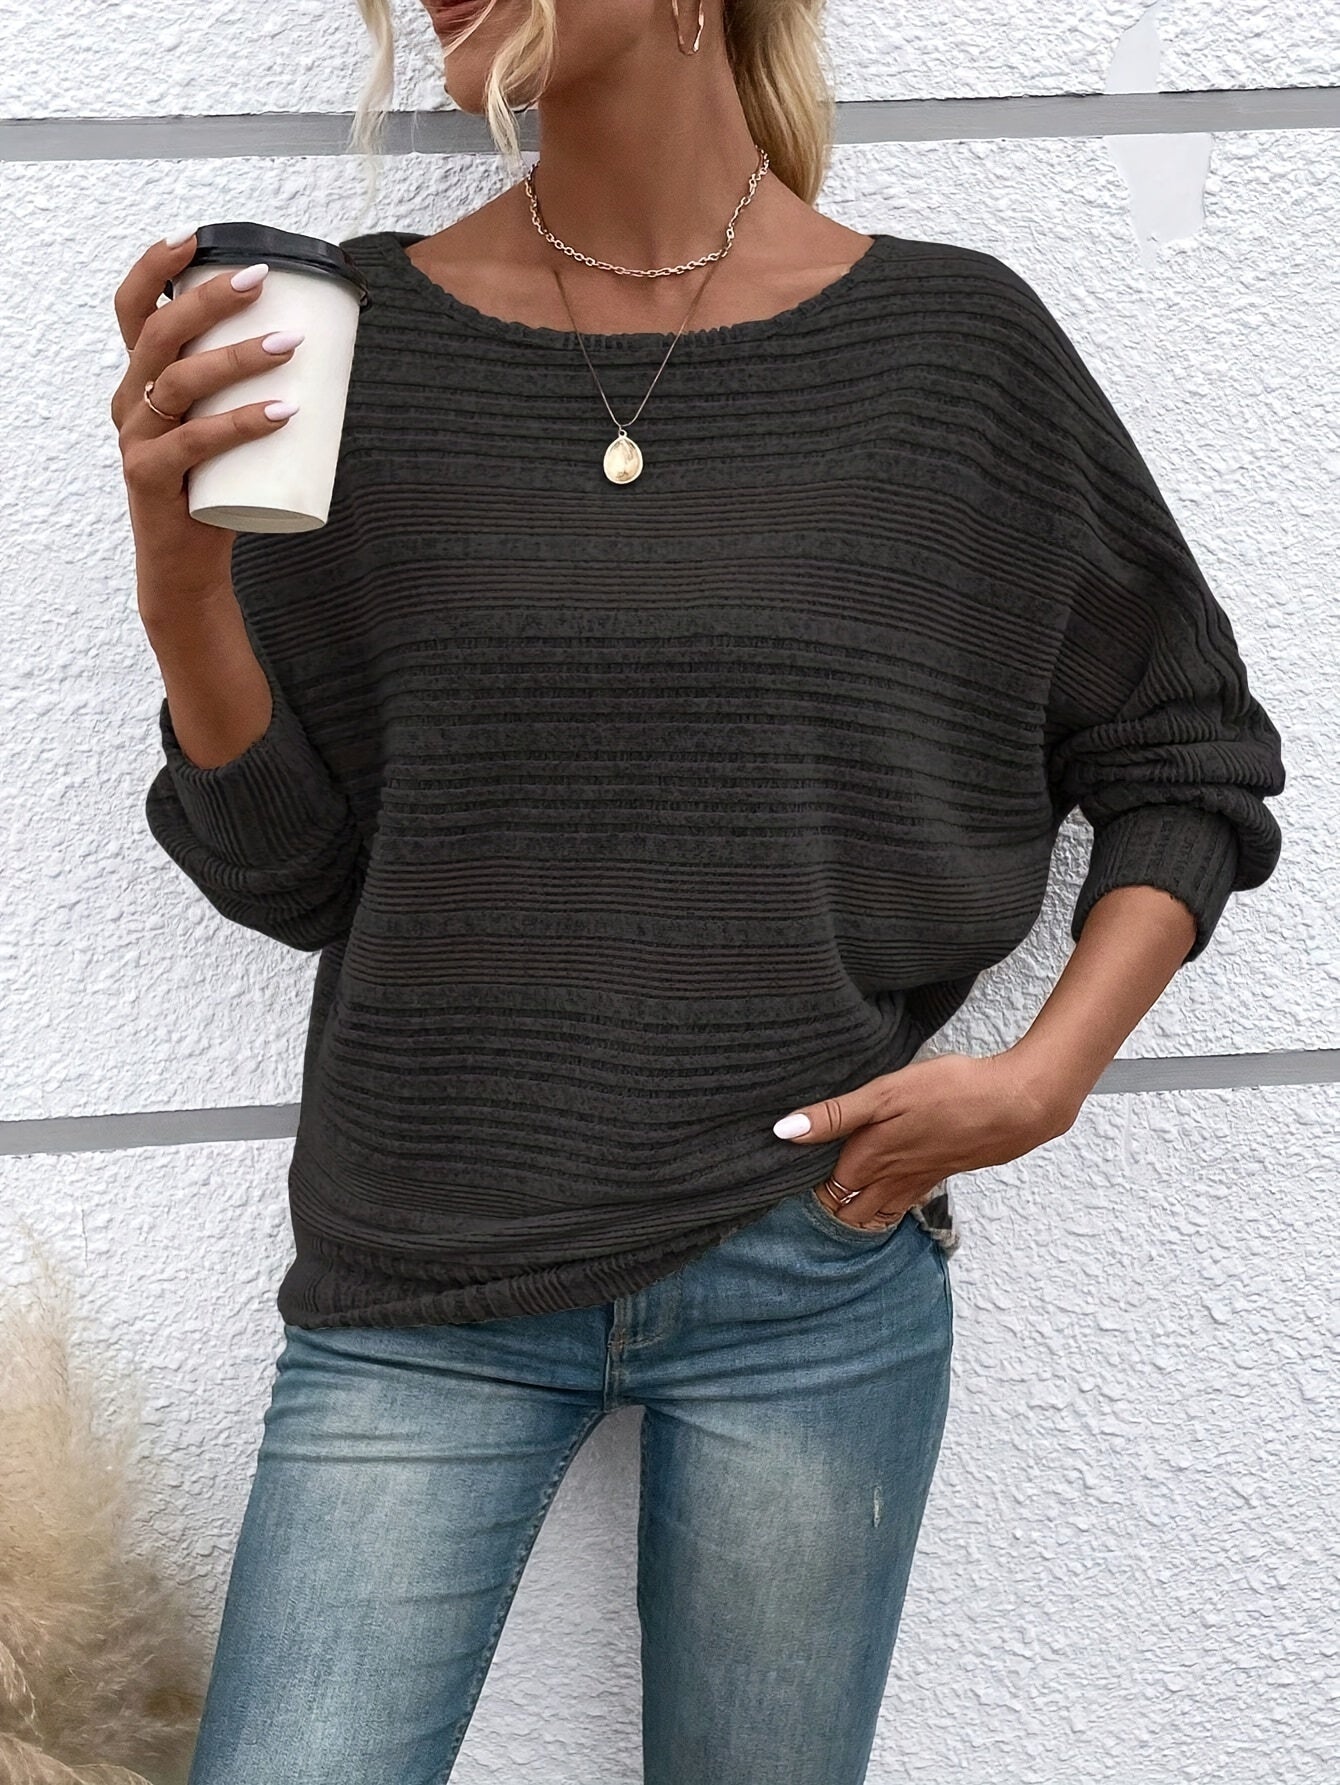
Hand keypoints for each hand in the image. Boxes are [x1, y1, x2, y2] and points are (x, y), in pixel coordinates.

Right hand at [109, 231, 301, 625]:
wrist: (189, 566)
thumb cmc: (215, 489)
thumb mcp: (228, 429)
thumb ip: (252, 391)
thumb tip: (324, 348)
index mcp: (142, 381)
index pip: (133, 310)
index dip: (155, 269)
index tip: (195, 238)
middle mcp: (130, 402)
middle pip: (158, 333)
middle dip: (209, 298)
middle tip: (262, 280)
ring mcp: (135, 439)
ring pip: (179, 381)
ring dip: (237, 357)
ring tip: (289, 345)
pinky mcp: (148, 477)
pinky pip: (194, 441)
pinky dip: (239, 424)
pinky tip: (281, 412)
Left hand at [772, 1049, 1078, 1229]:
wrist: (1015, 1106)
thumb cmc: (950, 1092)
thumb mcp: (885, 1094)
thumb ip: (835, 1115)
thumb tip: (784, 1132)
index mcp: (869, 1158)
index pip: (825, 1187)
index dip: (803, 1185)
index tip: (782, 1180)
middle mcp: (891, 1177)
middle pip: (848, 1210)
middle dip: (826, 1209)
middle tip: (803, 1198)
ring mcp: (918, 1179)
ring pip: (877, 1212)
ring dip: (854, 1214)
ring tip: (835, 1207)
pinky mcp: (941, 1172)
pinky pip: (903, 1201)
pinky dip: (885, 1208)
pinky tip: (882, 1199)